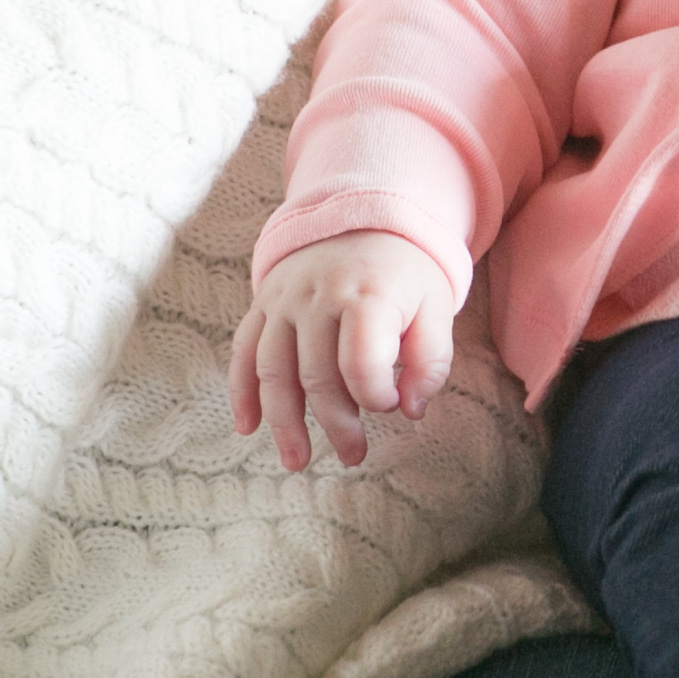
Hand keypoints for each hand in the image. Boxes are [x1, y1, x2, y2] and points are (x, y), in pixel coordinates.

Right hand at [229, 230, 454, 467]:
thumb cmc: (407, 272)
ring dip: (282, 422)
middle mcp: (318, 295)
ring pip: (273, 370)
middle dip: (335, 424)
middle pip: (316, 374)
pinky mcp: (263, 304)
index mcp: (367, 294)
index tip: (392, 406)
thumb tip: (411, 410)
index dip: (376, 395)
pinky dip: (242, 392)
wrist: (365, 215)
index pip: (361, 361)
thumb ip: (431, 359)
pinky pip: (243, 351)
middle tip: (353, 455)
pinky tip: (247, 427)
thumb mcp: (437, 306)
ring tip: (297, 461)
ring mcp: (284, 299)